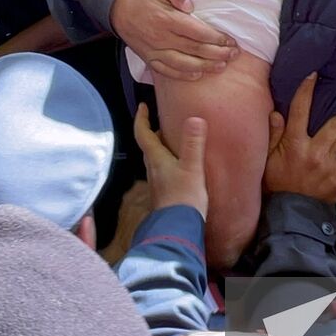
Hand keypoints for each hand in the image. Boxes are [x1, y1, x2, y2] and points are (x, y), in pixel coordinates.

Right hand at [110, 0, 237, 80]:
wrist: (116, 8)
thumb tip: (190, 4)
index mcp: (166, 18)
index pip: (197, 32)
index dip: (216, 38)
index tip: (230, 40)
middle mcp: (161, 38)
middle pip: (194, 49)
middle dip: (217, 53)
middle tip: (234, 55)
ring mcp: (154, 50)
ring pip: (183, 63)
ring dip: (204, 66)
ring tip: (221, 66)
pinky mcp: (149, 58)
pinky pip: (167, 71)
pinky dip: (183, 75)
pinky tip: (197, 75)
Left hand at [133, 103, 208, 217]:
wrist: (178, 229)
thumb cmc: (184, 198)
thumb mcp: (192, 168)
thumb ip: (193, 143)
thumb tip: (194, 118)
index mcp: (156, 159)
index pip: (143, 134)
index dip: (141, 118)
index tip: (143, 106)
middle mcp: (153, 168)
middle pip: (149, 145)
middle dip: (155, 130)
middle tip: (165, 120)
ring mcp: (157, 181)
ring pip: (156, 157)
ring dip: (162, 146)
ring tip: (175, 139)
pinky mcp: (165, 191)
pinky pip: (164, 169)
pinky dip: (169, 159)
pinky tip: (182, 163)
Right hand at [264, 73, 335, 204]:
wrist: (291, 213)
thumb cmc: (276, 184)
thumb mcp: (267, 159)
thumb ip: (273, 135)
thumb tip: (276, 112)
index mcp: (295, 144)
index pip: (300, 111)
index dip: (307, 91)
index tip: (315, 75)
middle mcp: (315, 150)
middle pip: (332, 120)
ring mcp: (331, 163)